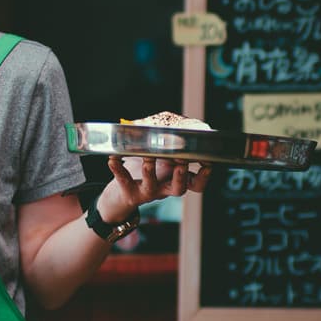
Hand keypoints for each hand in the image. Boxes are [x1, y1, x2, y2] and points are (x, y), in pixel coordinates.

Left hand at [97, 155, 211, 223]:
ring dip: (150, 170)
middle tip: (181, 160)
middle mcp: (164, 188)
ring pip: (152, 185)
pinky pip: (124, 181)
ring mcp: (147, 192)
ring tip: (147, 157)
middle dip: (180, 175)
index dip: (204, 177)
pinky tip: (113, 159)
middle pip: (179, 188)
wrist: (121, 195)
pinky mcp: (129, 193)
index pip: (196, 183)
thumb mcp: (163, 160)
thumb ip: (171, 146)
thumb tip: (180, 124)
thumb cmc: (145, 171)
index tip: (207, 164)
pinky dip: (118, 170)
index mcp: (176, 179)